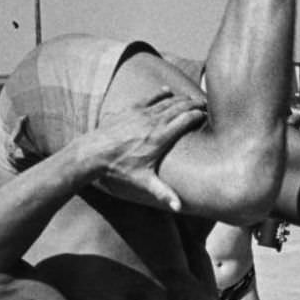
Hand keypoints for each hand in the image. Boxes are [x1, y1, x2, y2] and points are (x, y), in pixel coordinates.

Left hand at [92, 89, 206, 210]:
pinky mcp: (130, 110)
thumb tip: (178, 208)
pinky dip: (160, 94)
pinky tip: (167, 91)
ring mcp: (141, 114)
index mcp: (160, 137)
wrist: (92, 153)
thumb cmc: (119, 168)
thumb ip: (163, 193)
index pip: (185, 120)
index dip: (198, 115)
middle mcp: (153, 122)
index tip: (208, 115)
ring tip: (192, 98)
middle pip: (179, 107)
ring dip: (181, 99)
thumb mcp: (143, 182)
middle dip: (194, 104)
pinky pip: (149, 98)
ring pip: (166, 102)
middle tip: (205, 103)